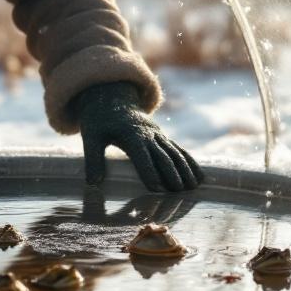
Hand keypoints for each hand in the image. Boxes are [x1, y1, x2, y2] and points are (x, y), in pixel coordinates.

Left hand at [72, 82, 202, 192]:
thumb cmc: (100, 121)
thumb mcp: (90, 137)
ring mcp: (158, 135)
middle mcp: (148, 134)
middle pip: (163, 154)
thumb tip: (92, 183)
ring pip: (175, 152)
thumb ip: (92, 159)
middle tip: (179, 191)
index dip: (148, 170)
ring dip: (185, 169)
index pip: (141, 154)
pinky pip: (179, 150)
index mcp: (130, 134)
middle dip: (172, 173)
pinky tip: (199, 176)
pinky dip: (190, 162)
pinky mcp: (162, 137)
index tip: (155, 187)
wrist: (113, 99)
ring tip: (192, 187)